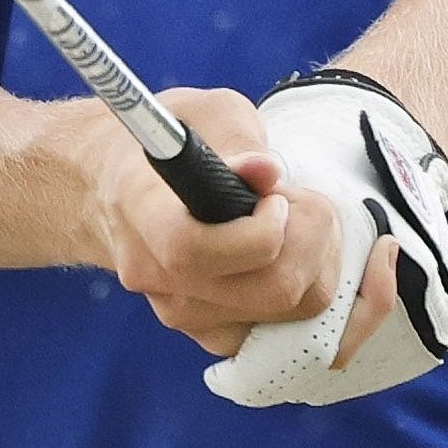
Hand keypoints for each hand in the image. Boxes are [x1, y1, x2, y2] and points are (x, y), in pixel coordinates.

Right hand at [61, 87, 391, 361]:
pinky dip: (328, 295)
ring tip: (296, 221)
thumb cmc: (169, 144)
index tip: (275, 197)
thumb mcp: (201, 113)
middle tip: (295, 200)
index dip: (260, 232)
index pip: (194, 252)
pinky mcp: (215, 334)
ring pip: (297, 309)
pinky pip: (299, 333)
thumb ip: (235, 139)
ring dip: (321, 259)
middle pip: (274, 289)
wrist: (120, 191)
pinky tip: (317, 253)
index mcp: (141, 215)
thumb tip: (267, 172)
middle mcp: (157, 277)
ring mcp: (185, 314)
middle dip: (314, 237)